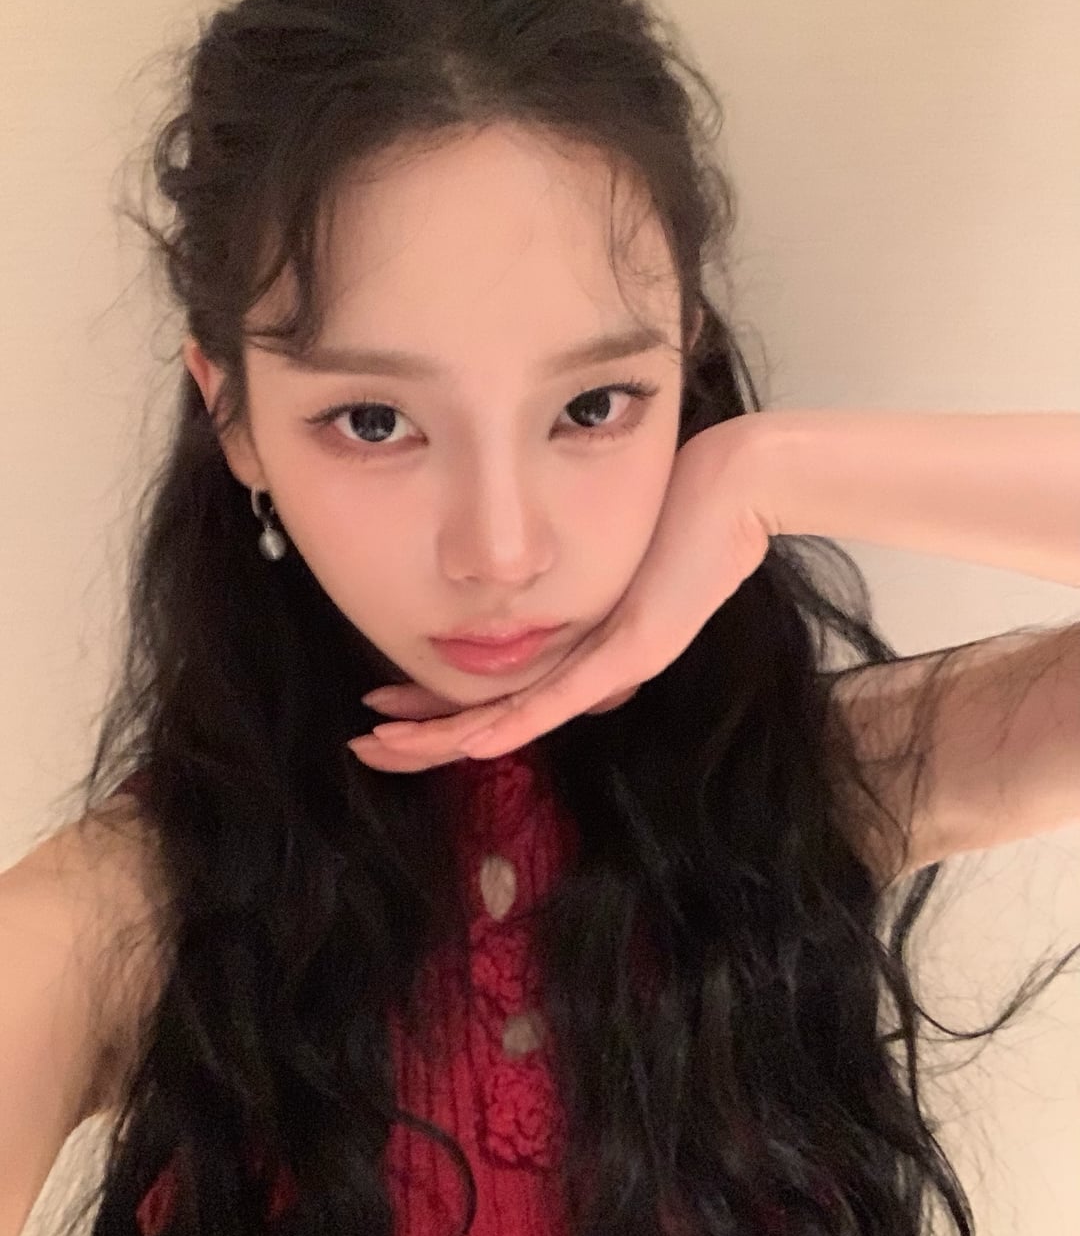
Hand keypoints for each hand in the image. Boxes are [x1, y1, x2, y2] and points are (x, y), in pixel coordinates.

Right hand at [346, 416, 775, 773]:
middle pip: (495, 717)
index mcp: (585, 651)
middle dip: (424, 736)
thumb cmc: (680, 504)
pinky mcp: (635, 648)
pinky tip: (472, 741)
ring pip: (518, 717)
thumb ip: (564, 579)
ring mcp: (614, 664)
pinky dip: (514, 720)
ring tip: (390, 750)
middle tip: (364, 749)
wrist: (743, 486)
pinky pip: (564, 693)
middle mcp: (595, 670)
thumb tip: (523, 591)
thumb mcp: (606, 546)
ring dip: (449, 739)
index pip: (495, 693)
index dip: (435, 708)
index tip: (383, 710)